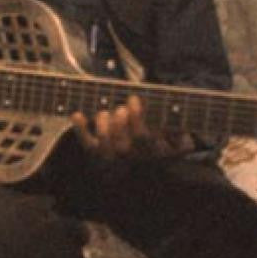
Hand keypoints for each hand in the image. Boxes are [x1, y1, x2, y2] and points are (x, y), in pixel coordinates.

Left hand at [71, 95, 194, 159]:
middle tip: (120, 108)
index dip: (136, 118)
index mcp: (157, 151)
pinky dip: (81, 130)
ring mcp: (119, 158)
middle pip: (124, 147)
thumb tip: (176, 116)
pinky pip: (89, 147)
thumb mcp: (180, 129)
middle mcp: (136, 158)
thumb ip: (178, 122)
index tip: (133, 99)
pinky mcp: (103, 155)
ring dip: (103, 128)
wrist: (155, 153)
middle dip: (119, 125)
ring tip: (105, 113)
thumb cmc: (168, 132)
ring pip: (106, 151)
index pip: (144, 138)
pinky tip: (77, 115)